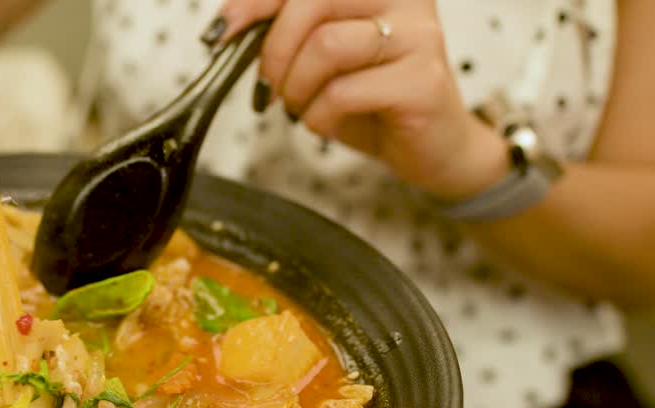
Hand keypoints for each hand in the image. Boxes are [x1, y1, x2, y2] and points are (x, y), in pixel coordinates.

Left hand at [212, 0, 509, 200]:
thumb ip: (286, 33)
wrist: (432, 147)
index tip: (222, 31)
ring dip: (298, 88)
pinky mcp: (421, 80)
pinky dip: (319, 116)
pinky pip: (343, 92)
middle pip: (312, 3)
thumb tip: (230, 27)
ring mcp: (418, 36)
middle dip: (275, 50)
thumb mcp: (321, 60)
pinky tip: (326, 123)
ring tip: (303, 106)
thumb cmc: (374, 101)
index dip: (255, 2)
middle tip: (268, 86)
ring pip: (326, 46)